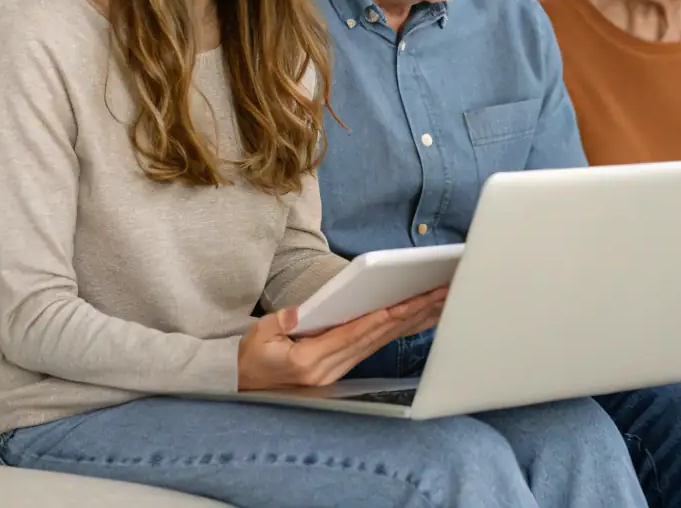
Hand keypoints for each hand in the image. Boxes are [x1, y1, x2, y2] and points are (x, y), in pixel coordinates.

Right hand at [237, 287, 446, 390]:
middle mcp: (328, 370)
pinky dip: (396, 331)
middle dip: (406, 315)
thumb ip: (280, 322)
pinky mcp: (342, 370)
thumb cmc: (252, 358)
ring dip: (409, 322)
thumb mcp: (259, 337)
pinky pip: (374, 347)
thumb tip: (298, 312)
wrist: (244, 386)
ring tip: (435, 302)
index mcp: (307, 362)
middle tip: (434, 295)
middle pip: (374, 338)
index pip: (349, 336)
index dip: (376, 320)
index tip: (401, 305)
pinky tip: (417, 319)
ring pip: (380, 343)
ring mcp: (337, 373)